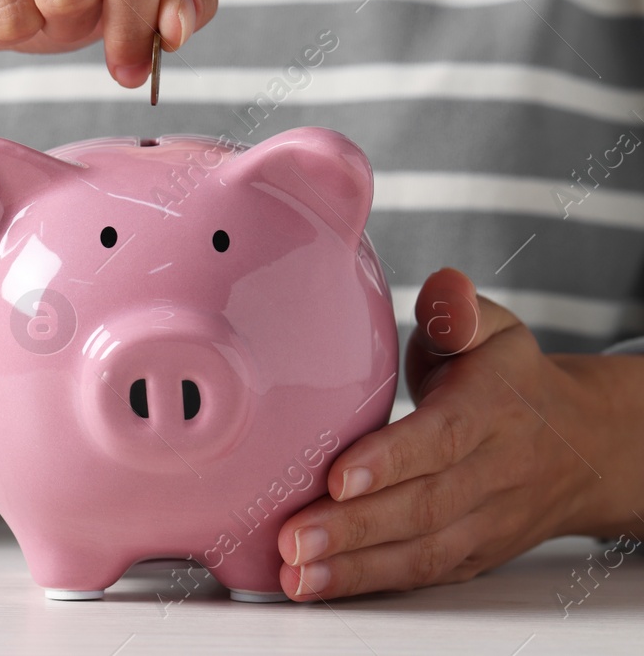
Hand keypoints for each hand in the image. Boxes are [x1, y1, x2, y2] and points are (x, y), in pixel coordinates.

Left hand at [276, 267, 616, 599]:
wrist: (580, 446)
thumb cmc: (513, 380)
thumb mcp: (495, 330)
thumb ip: (459, 310)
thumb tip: (444, 290)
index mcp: (492, 409)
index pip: (442, 438)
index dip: (392, 461)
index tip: (338, 476)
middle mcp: (492, 472)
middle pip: (424, 506)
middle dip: (355, 526)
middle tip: (294, 536)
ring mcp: (484, 520)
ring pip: (421, 550)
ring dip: (354, 566)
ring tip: (297, 571)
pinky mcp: (471, 553)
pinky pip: (421, 574)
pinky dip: (368, 583)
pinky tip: (318, 585)